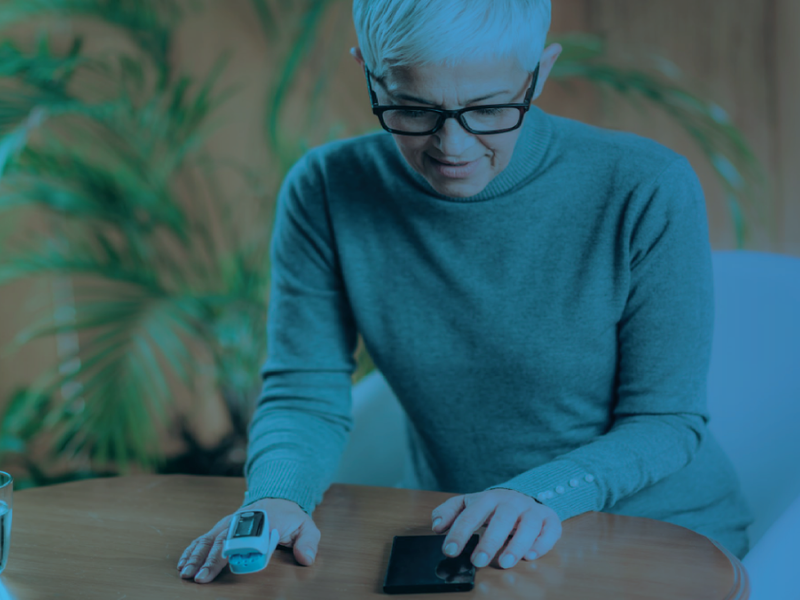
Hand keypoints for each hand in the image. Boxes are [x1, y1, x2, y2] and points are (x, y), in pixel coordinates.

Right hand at [177, 497, 320, 583]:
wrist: (277, 497)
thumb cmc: (291, 517)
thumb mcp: (307, 527)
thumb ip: (308, 542)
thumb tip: (306, 558)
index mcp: (264, 521)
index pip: (252, 538)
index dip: (241, 550)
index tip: (230, 564)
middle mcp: (242, 521)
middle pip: (225, 540)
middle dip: (211, 560)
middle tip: (201, 578)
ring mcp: (229, 523)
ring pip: (210, 539)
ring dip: (197, 556)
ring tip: (186, 573)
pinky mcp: (221, 527)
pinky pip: (204, 538)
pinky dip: (192, 549)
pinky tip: (183, 563)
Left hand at [431, 488, 561, 569]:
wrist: (522, 496)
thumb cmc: (492, 507)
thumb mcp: (468, 504)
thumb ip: (448, 512)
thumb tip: (436, 526)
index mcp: (488, 498)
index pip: (471, 514)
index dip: (459, 533)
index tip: (449, 551)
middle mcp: (511, 502)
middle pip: (502, 518)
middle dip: (489, 541)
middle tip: (478, 561)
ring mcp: (531, 510)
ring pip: (528, 525)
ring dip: (516, 545)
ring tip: (504, 563)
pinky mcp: (549, 519)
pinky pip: (550, 529)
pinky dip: (542, 543)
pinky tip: (531, 555)